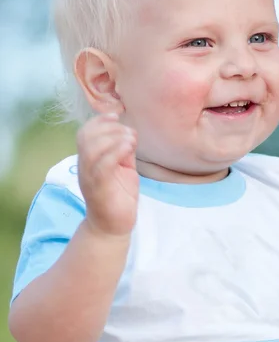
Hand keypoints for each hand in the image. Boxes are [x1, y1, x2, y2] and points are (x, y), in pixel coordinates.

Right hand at [76, 113, 138, 236]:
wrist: (113, 226)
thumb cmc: (119, 195)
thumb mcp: (123, 167)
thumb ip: (124, 150)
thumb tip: (130, 132)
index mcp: (89, 159)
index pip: (85, 133)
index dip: (99, 121)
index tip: (116, 115)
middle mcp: (85, 167)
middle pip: (86, 137)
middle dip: (110, 128)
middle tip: (129, 133)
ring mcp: (90, 178)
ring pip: (92, 150)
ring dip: (113, 138)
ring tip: (131, 139)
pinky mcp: (99, 189)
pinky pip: (102, 167)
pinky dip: (115, 153)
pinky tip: (129, 148)